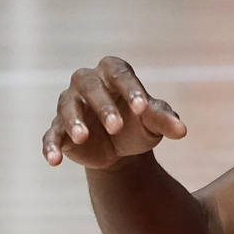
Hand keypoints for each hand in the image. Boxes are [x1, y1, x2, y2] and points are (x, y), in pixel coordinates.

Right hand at [42, 56, 185, 169]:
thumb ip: (166, 121)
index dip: (131, 90)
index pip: (120, 74)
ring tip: (83, 137)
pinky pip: (51, 135)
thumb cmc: (140, 124)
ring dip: (73, 122)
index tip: (142, 109)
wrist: (123, 149)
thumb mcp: (155, 123)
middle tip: (117, 127)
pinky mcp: (58, 129)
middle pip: (90, 87)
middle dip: (102, 105)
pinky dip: (51, 146)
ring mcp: (70, 105)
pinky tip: (55, 160)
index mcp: (114, 73)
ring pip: (67, 107)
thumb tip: (181, 131)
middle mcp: (87, 83)